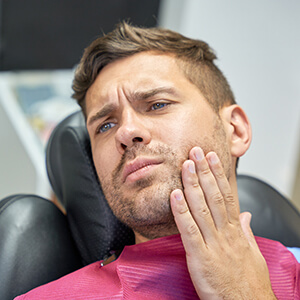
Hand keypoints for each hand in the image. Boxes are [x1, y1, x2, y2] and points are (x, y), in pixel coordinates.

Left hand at [170, 147, 275, 298]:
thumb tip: (244, 215)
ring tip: (186, 165)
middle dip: (204, 172)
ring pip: (201, 208)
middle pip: (213, 196)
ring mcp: (213, 244)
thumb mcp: (252, 254)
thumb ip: (246, 232)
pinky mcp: (200, 257)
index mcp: (235, 231)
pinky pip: (189, 230)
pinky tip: (175, 195)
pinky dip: (181, 212)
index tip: (212, 157)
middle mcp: (225, 233)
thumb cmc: (248, 283)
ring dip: (192, 184)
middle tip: (196, 151)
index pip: (226, 195)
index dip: (218, 175)